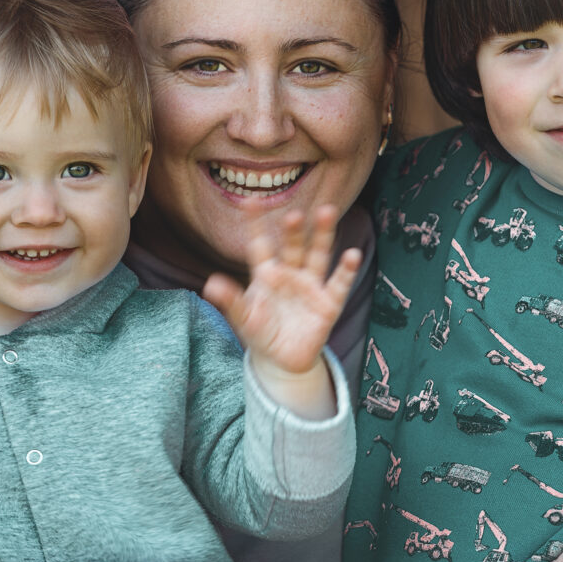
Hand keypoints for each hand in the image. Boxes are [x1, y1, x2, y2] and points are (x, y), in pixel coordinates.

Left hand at [204, 204, 361, 406]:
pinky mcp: (329, 303)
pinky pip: (339, 283)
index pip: (260, 245)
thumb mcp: (244, 318)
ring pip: (318, 255)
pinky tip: (352, 255)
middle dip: (294, 230)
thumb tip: (210, 284)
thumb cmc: (260, 332)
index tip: (250, 201)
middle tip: (293, 214)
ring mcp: (311, 286)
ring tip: (326, 213)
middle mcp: (291, 273)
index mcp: (267, 273)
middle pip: (293, 246)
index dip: (255, 224)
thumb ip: (231, 301)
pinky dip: (346, 270)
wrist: (282, 360)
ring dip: (323, 235)